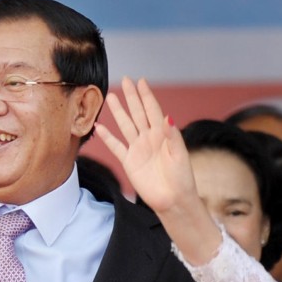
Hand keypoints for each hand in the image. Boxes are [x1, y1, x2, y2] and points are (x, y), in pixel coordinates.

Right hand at [95, 77, 197, 214]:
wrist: (173, 201)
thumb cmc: (181, 178)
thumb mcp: (180, 155)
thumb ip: (172, 136)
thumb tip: (168, 117)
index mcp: (163, 134)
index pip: (153, 110)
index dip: (146, 96)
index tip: (141, 81)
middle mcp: (149, 138)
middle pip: (138, 113)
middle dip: (132, 97)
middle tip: (126, 80)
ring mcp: (138, 149)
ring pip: (126, 126)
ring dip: (118, 112)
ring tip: (110, 97)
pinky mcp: (129, 162)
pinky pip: (116, 146)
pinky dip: (108, 137)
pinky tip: (100, 127)